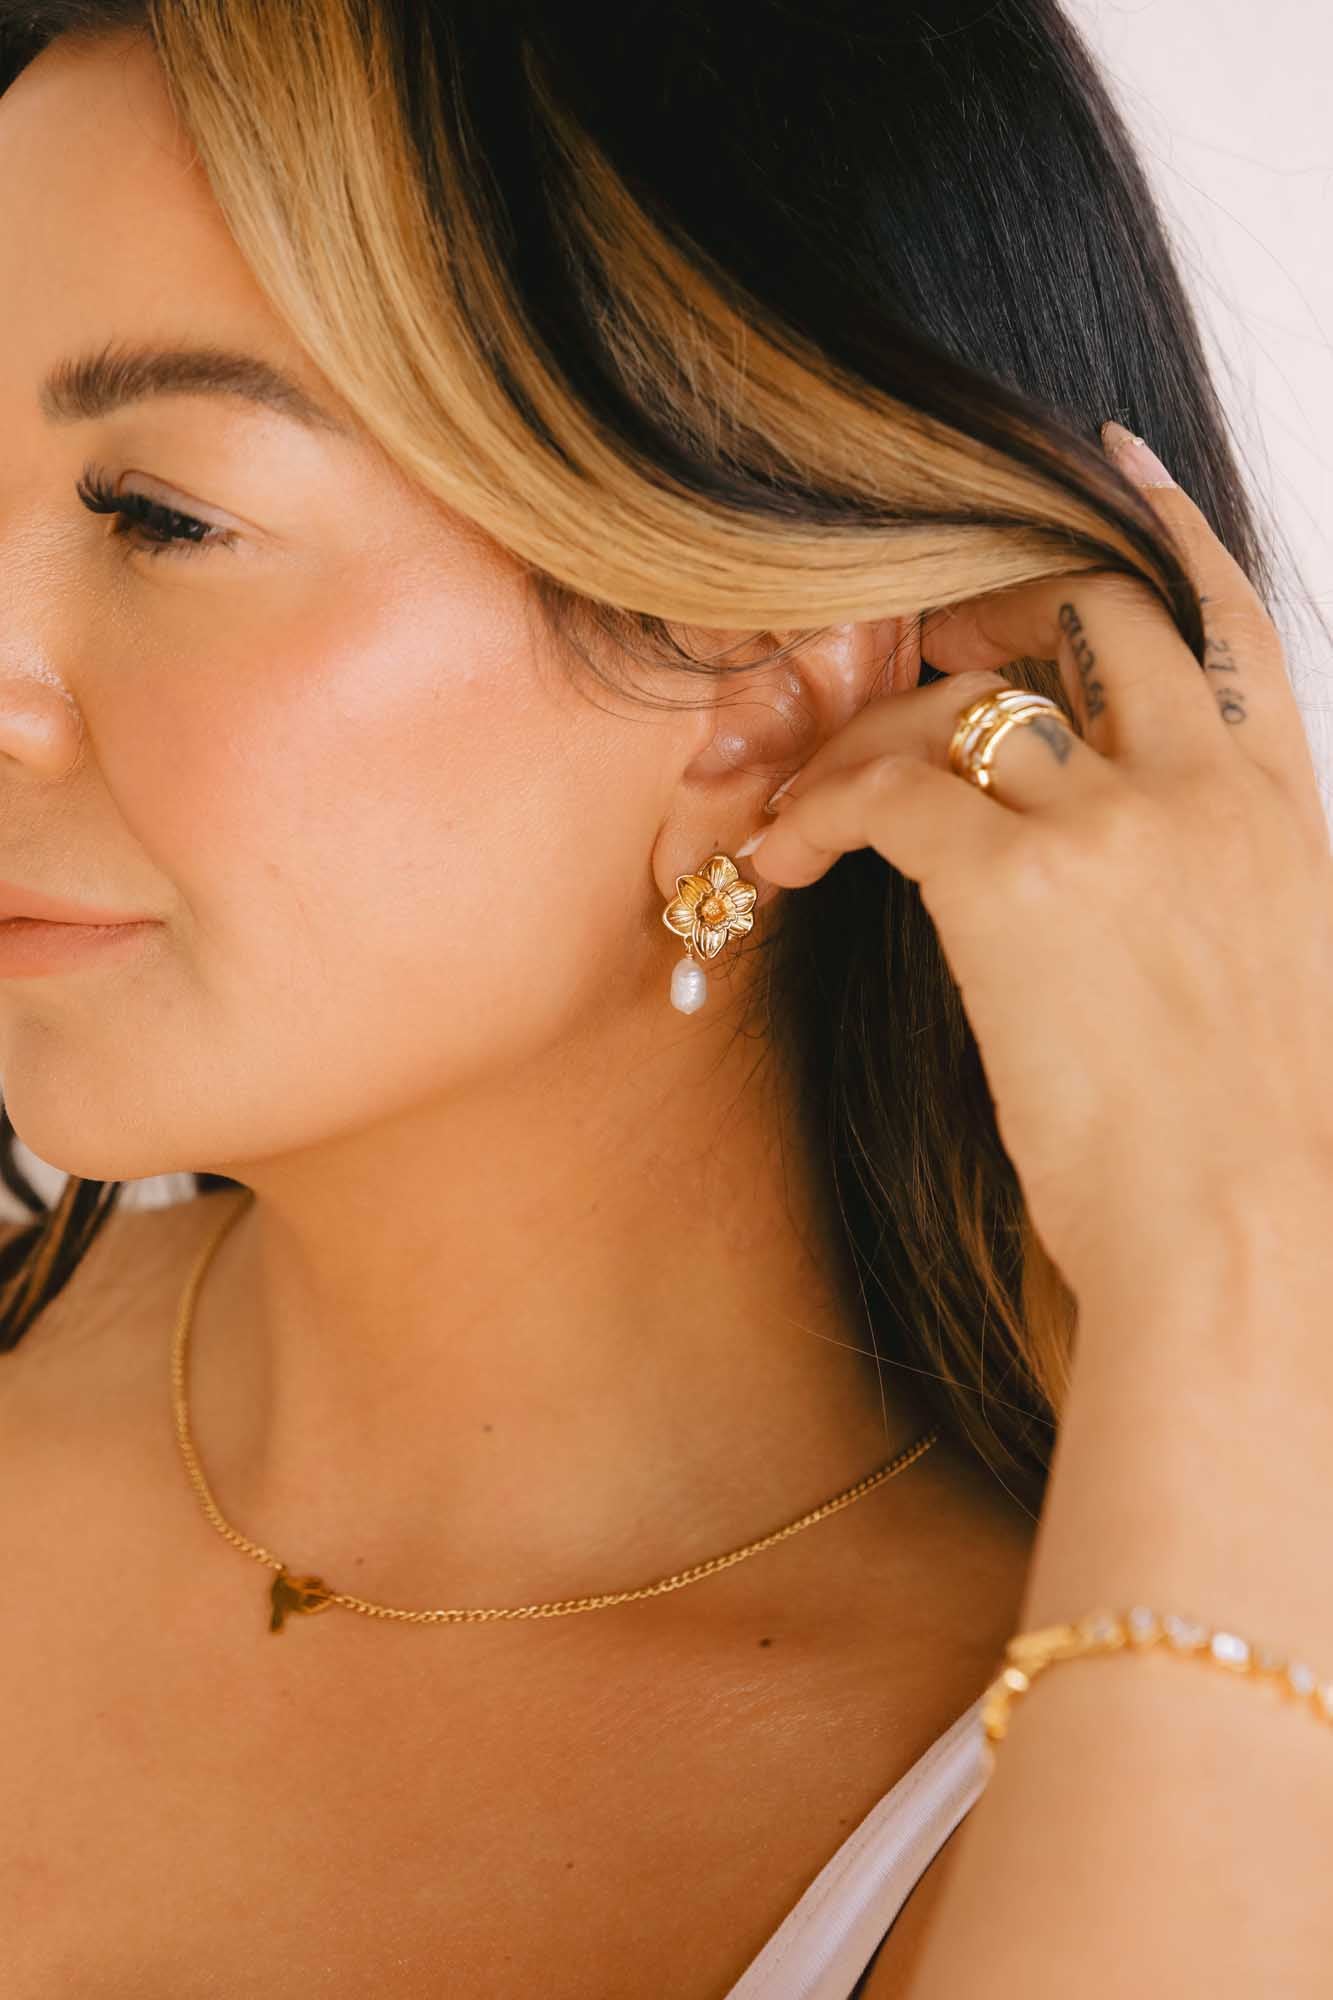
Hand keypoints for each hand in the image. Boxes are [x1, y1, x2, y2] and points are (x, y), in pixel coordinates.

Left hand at [739, 426, 1332, 1300]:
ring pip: (960, 707)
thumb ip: (1212, 875)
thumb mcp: (1268, 972)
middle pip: (1082, 613)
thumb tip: (1130, 860)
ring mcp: (1114, 823)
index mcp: (1278, 807)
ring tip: (800, 803)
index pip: (1229, 619)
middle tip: (896, 642)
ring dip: (862, 741)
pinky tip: (779, 857)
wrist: (1240, 1240)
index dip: (1166, 526)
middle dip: (978, 605)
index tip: (1109, 462)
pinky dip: (815, 814)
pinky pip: (885, 796)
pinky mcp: (1014, 884)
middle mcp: (1204, 787)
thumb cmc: (1248, 1145)